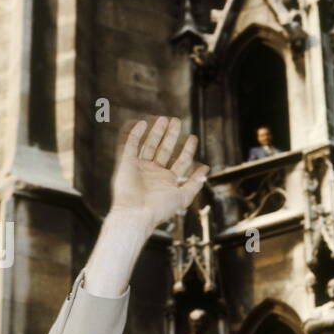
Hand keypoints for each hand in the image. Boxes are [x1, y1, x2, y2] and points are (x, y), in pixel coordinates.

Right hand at [109, 116, 210, 232]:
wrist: (136, 214)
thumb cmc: (159, 209)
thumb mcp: (183, 197)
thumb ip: (195, 183)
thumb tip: (206, 168)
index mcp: (167, 181)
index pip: (180, 161)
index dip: (187, 149)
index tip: (193, 137)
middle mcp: (153, 173)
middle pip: (164, 149)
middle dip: (171, 135)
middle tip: (177, 121)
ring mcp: (140, 167)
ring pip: (149, 145)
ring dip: (156, 132)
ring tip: (165, 119)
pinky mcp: (126, 163)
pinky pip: (131, 145)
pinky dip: (136, 134)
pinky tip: (143, 123)